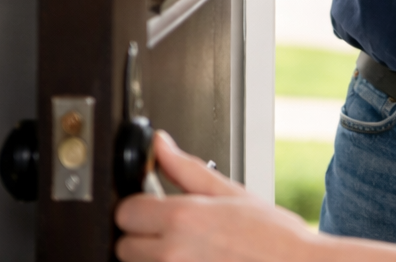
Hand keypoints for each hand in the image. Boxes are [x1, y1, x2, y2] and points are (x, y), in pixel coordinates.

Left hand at [115, 132, 316, 261]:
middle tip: (172, 232)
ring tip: (188, 249)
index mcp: (182, 218)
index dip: (138, 207)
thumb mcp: (230, 192)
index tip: (153, 207)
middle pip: (124, 246)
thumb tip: (160, 145)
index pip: (126, 212)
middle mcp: (172, 252)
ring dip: (154, 257)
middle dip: (141, 237)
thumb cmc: (271, 234)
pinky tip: (197, 259)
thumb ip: (186, 169)